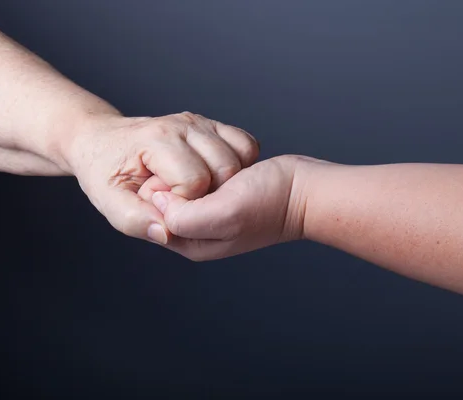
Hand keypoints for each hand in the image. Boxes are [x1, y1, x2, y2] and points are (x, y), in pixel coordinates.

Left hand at [60, 112, 258, 243]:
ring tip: (189, 185)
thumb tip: (165, 233)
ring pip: (240, 159)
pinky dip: (239, 166)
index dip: (182, 203)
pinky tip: (211, 176)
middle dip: (206, 194)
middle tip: (174, 193)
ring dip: (223, 182)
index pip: (195, 182)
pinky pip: (248, 147)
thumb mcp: (109, 203)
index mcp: (158, 139)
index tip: (159, 199)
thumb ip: (136, 221)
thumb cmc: (105, 172)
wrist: (103, 142)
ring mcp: (201, 123)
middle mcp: (184, 125)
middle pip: (225, 170)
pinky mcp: (213, 125)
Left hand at [149, 155, 317, 260]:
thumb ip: (182, 217)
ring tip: (232, 176)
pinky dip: (219, 154)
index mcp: (191, 239)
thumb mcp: (223, 217)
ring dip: (204, 163)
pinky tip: (238, 164)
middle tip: (213, 181)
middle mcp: (198, 220)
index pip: (153, 212)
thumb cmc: (271, 205)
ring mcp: (211, 198)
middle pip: (166, 190)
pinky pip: (206, 159)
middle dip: (182, 177)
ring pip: (185, 171)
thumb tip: (157, 201)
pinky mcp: (224, 178)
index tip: (181, 184)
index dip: (161, 192)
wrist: (309, 190)